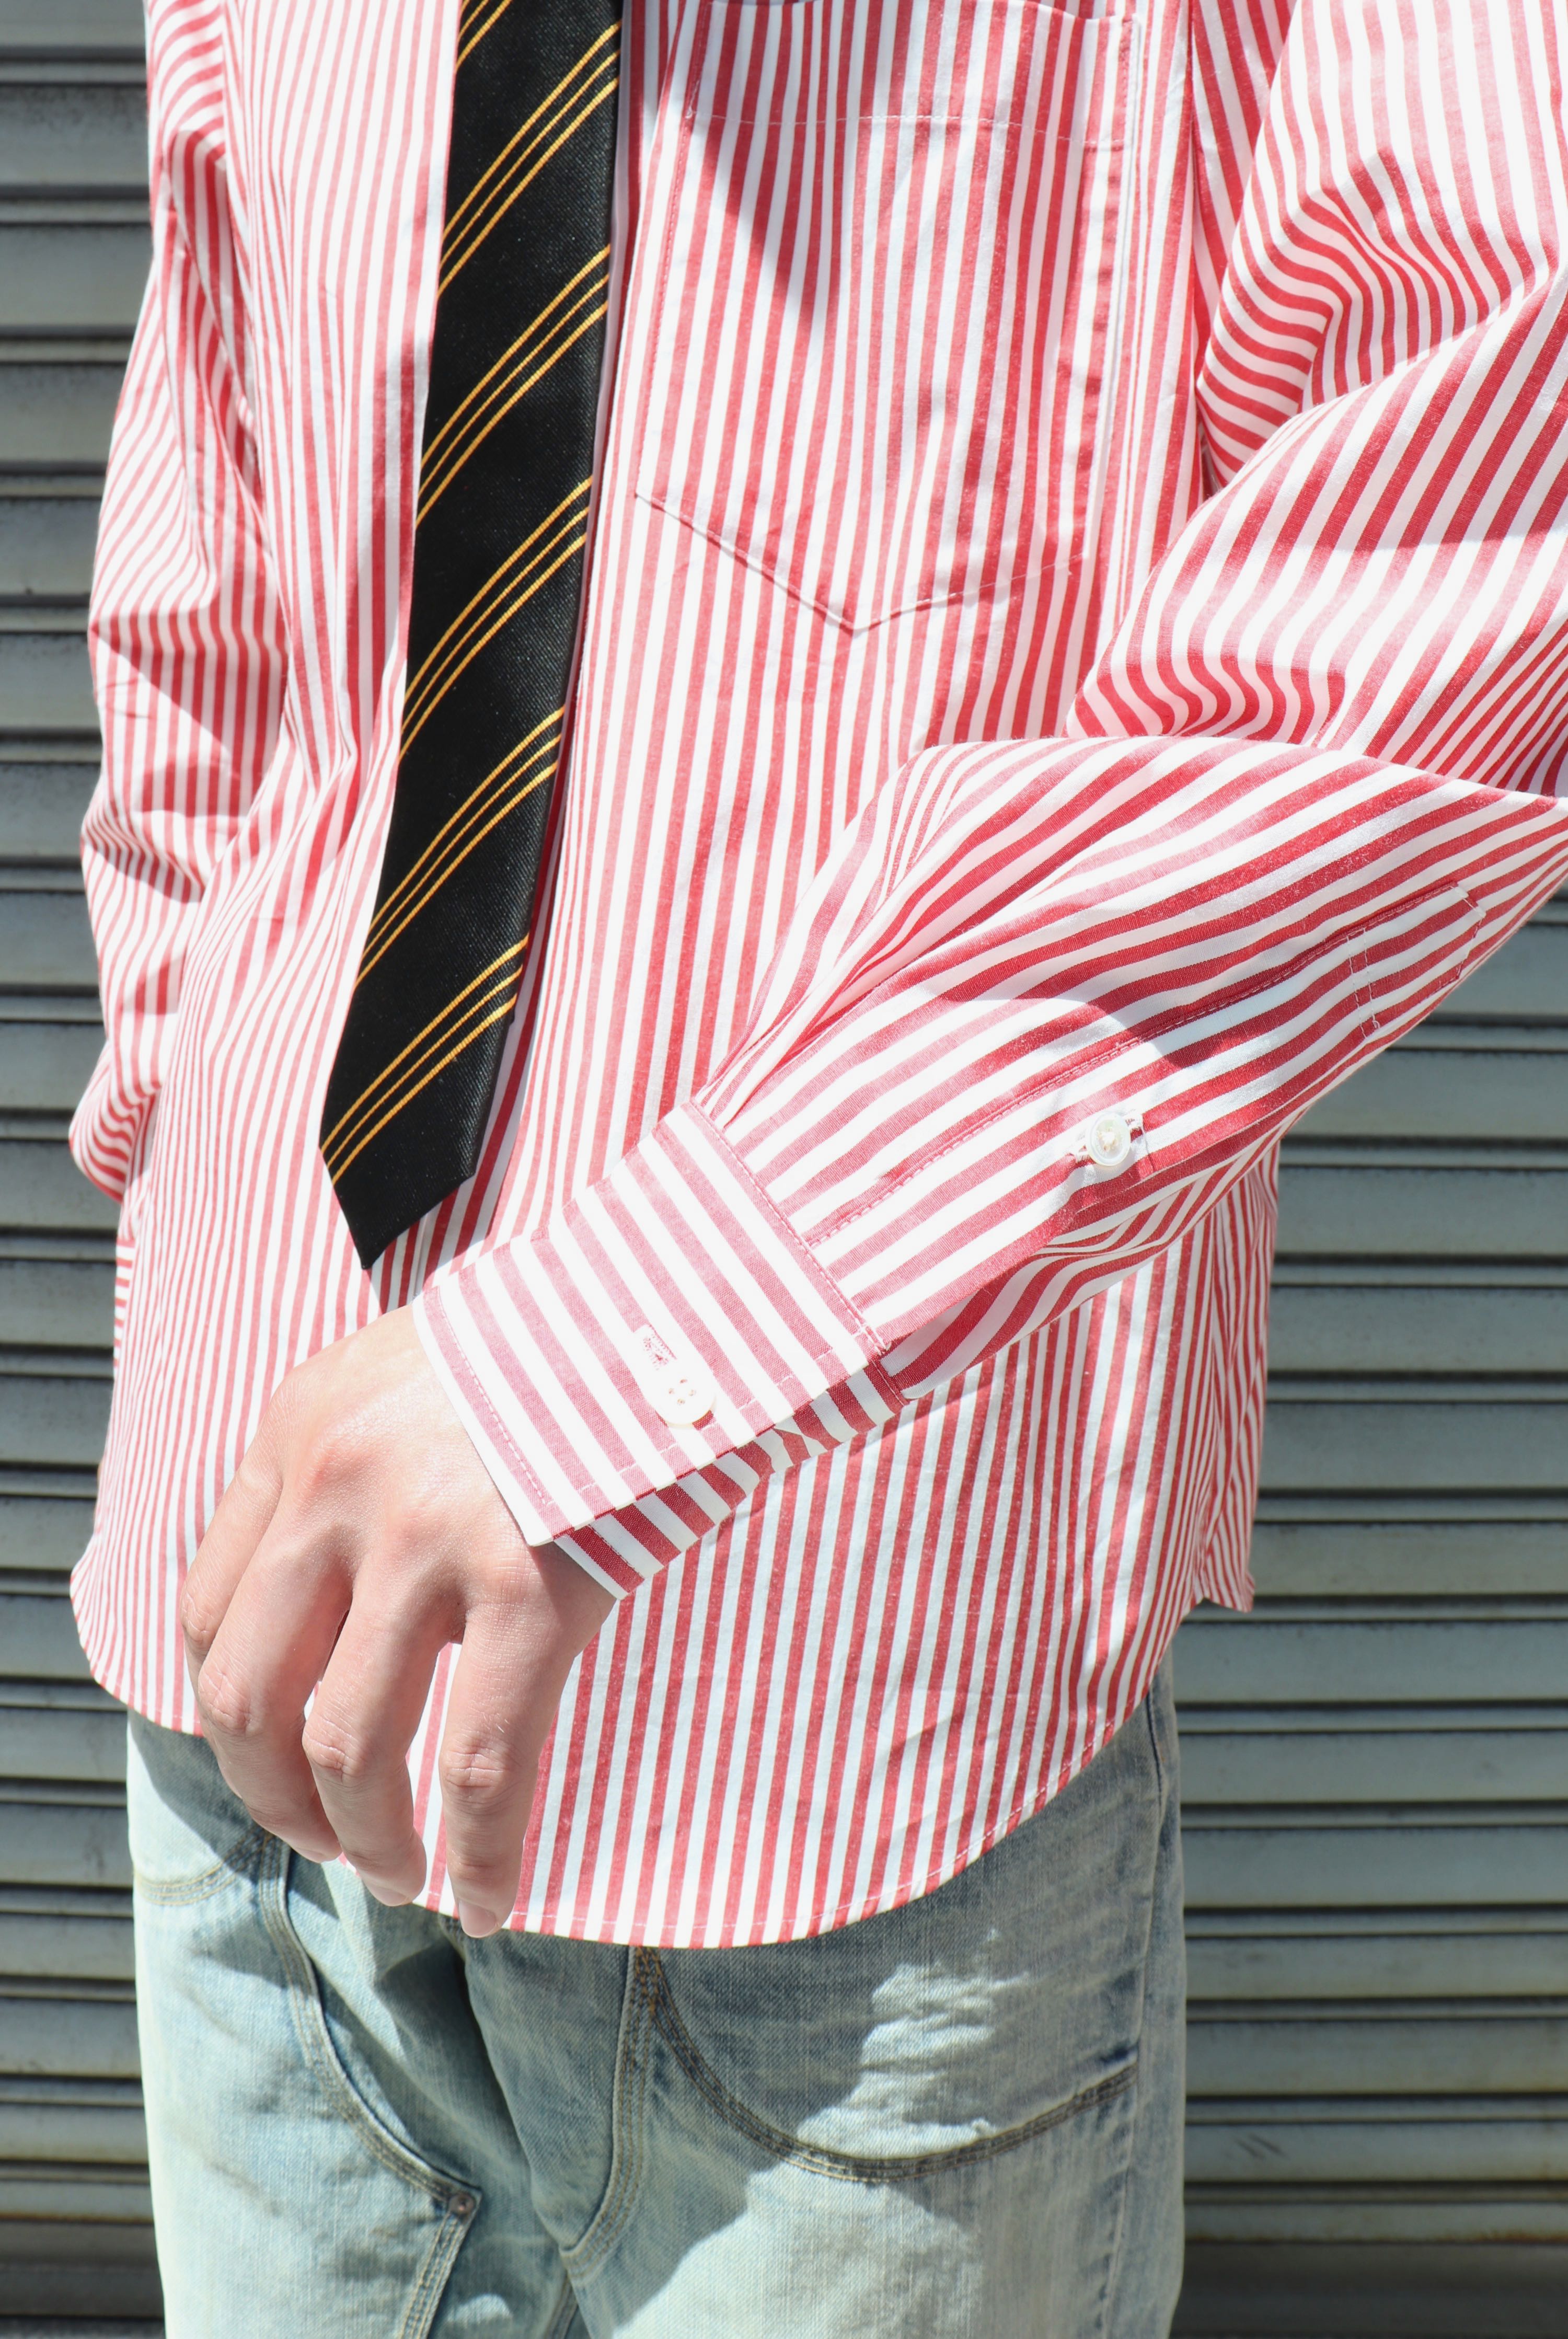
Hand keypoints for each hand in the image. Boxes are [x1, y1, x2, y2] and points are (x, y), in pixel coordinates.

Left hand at [179, 1308, 612, 1935]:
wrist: (680, 1296)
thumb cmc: (567, 1341)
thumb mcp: (410, 1371)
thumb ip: (354, 1463)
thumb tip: (340, 1594)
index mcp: (303, 1428)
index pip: (209, 1611)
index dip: (230, 1715)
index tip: (273, 1759)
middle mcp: (342, 1485)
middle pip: (251, 1695)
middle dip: (276, 1798)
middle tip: (324, 1840)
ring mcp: (431, 1539)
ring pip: (350, 1747)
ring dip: (365, 1841)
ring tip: (399, 1878)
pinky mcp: (531, 1589)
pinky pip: (484, 1766)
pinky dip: (479, 1856)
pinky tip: (488, 1900)